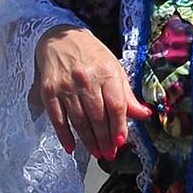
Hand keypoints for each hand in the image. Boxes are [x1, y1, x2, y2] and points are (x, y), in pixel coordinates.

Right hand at [32, 26, 151, 160]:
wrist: (60, 38)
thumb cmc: (92, 56)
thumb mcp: (114, 68)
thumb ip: (127, 94)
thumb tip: (144, 115)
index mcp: (106, 72)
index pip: (115, 105)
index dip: (119, 126)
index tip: (121, 142)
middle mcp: (86, 79)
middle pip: (97, 116)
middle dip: (104, 139)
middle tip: (109, 154)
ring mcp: (66, 86)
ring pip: (78, 120)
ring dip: (88, 140)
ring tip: (97, 153)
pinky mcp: (48, 91)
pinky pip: (57, 118)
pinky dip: (64, 135)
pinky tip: (71, 147)